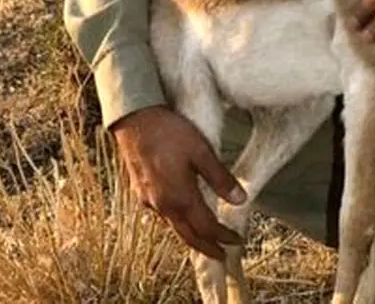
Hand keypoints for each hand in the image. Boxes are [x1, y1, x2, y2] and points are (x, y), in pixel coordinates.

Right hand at [111, 105, 246, 259]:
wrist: (134, 119)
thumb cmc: (169, 132)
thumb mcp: (202, 151)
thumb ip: (221, 178)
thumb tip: (241, 199)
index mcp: (180, 198)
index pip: (206, 228)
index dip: (224, 237)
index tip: (237, 242)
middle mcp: (162, 205)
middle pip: (188, 236)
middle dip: (207, 248)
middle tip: (222, 255)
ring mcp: (149, 200)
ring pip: (174, 226)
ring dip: (191, 236)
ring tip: (206, 239)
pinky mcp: (140, 192)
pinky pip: (162, 215)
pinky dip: (177, 221)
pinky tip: (183, 214)